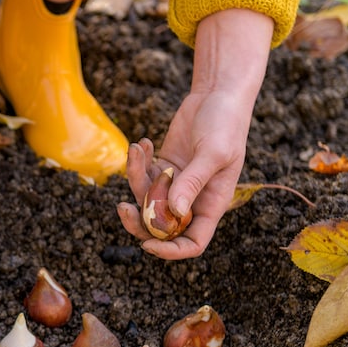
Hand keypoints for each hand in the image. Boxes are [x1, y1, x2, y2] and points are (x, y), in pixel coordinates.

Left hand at [117, 9, 274, 258]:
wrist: (217, 95)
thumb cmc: (225, 123)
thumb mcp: (213, 152)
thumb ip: (193, 182)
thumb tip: (174, 211)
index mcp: (211, 205)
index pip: (192, 242)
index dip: (171, 250)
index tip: (147, 245)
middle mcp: (192, 200)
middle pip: (161, 228)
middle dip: (139, 221)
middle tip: (122, 207)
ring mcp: (175, 184)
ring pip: (145, 199)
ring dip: (135, 178)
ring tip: (137, 149)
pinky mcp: (162, 167)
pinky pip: (142, 176)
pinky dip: (137, 163)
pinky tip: (142, 143)